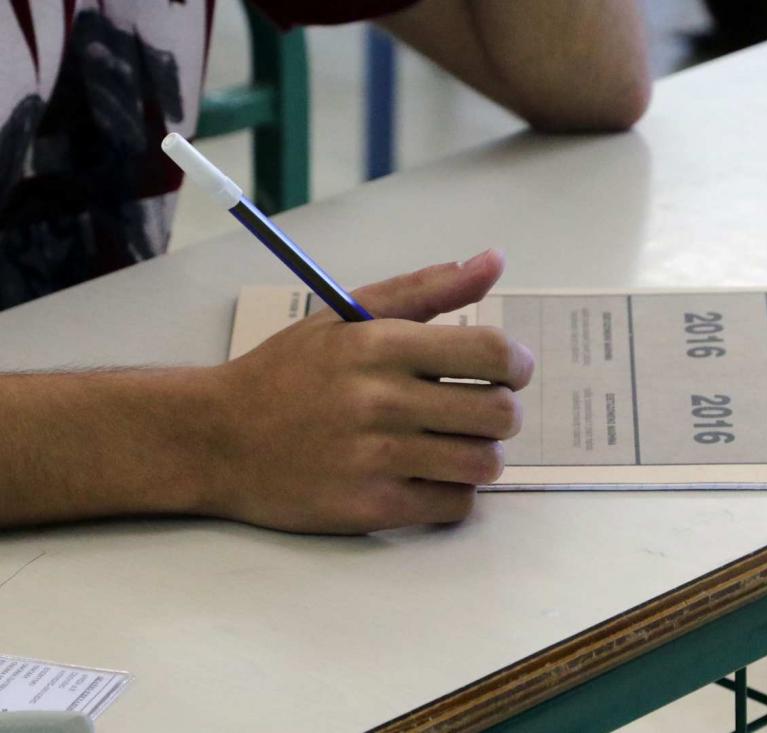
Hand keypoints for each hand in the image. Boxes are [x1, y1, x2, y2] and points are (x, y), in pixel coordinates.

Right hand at [204, 249, 533, 533]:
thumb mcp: (348, 315)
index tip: (509, 371)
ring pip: (483, 464)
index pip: (492, 353)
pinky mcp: (370, 509)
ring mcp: (375, 460)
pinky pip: (454, 506)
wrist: (217, 439)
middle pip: (500, 414)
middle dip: (503, 412)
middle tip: (480, 410)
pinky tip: (426, 475)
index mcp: (380, 345)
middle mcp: (380, 401)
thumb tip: (494, 260)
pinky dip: (453, 493)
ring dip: (481, 455)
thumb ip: (427, 288)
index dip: (517, 364)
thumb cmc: (288, 372)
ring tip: (453, 443)